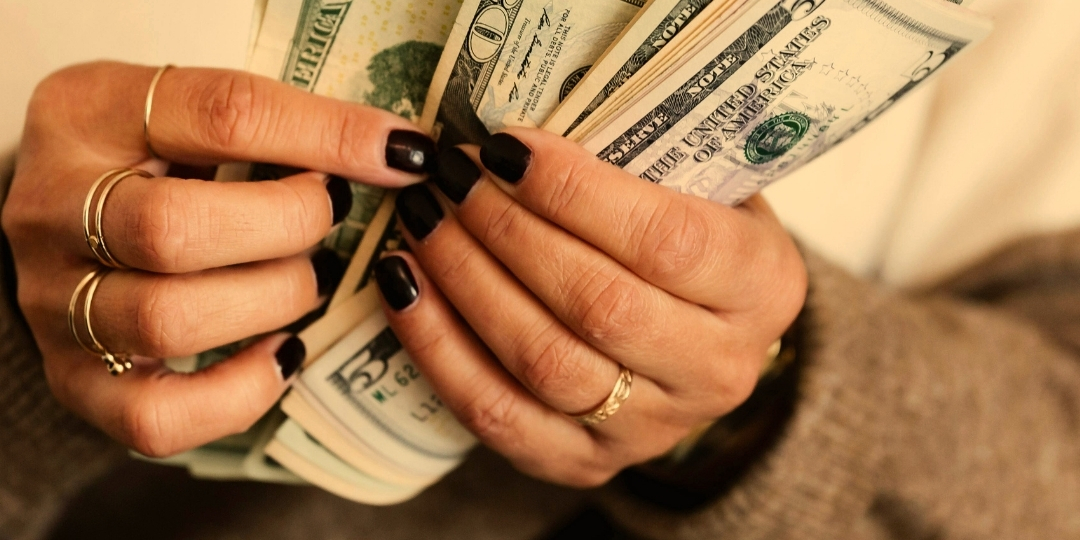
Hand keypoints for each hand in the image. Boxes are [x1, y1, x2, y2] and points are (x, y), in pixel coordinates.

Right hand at [1, 61, 434, 456]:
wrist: (65, 218)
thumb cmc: (147, 159)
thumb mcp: (189, 110)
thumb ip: (273, 122)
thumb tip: (399, 154)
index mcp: (86, 113)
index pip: (221, 114)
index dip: (327, 136)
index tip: (401, 155)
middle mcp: (49, 209)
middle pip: (176, 230)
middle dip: (287, 228)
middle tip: (327, 217)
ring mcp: (53, 304)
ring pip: (169, 321)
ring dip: (273, 301)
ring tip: (307, 279)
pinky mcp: (74, 382)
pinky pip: (155, 417)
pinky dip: (240, 394)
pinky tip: (283, 353)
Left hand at [373, 128, 806, 486]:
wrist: (701, 339)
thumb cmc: (690, 241)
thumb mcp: (699, 189)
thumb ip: (638, 164)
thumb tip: (514, 140)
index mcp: (762, 286)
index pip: (665, 241)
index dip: (573, 193)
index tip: (503, 148)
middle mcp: (718, 369)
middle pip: (597, 305)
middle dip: (505, 233)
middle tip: (448, 180)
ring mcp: (653, 429)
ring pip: (542, 361)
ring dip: (465, 283)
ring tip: (422, 222)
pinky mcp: (585, 462)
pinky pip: (497, 413)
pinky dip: (439, 348)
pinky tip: (405, 287)